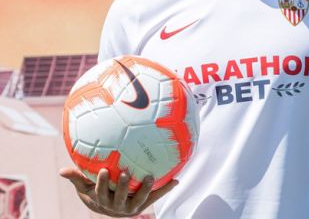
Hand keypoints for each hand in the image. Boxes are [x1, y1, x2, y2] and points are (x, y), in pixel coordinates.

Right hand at [59, 168, 176, 217]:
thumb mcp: (85, 187)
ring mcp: (132, 207)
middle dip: (122, 187)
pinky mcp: (145, 205)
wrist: (110, 210)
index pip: (101, 193)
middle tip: (125, 173)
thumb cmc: (97, 193)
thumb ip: (76, 178)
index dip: (102, 183)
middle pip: (120, 198)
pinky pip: (156, 197)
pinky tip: (176, 179)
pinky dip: (166, 189)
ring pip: (139, 201)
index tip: (104, 170)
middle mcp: (118, 206)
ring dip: (145, 190)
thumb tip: (62, 170)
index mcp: (103, 200)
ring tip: (149, 177)